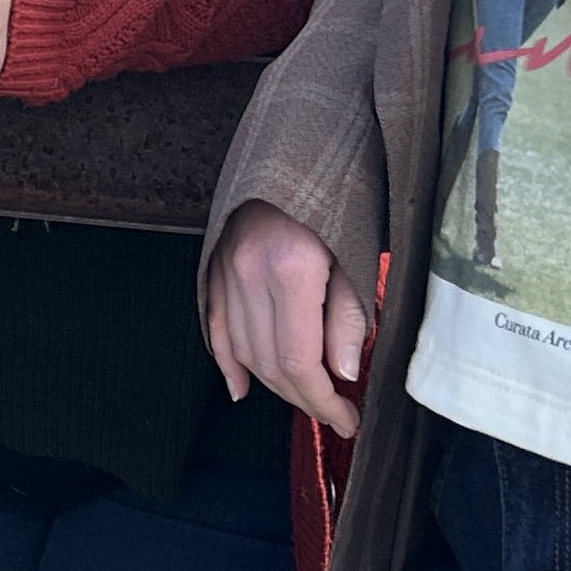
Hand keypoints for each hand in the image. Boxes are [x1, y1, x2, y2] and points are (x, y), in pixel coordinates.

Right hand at [201, 200, 371, 438]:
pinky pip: (217, 327)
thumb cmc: (334, 197)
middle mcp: (248, 274)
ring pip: (243, 352)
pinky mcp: (213, 268)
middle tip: (334, 414)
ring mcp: (224, 271)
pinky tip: (242, 389)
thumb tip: (343, 373)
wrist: (293, 150)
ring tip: (306, 399)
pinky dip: (227, 363)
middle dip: (304, 399)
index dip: (324, 401)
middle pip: (270, 363)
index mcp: (290, 270)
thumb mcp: (356, 253)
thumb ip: (347, 316)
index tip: (348, 420)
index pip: (301, 360)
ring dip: (275, 386)